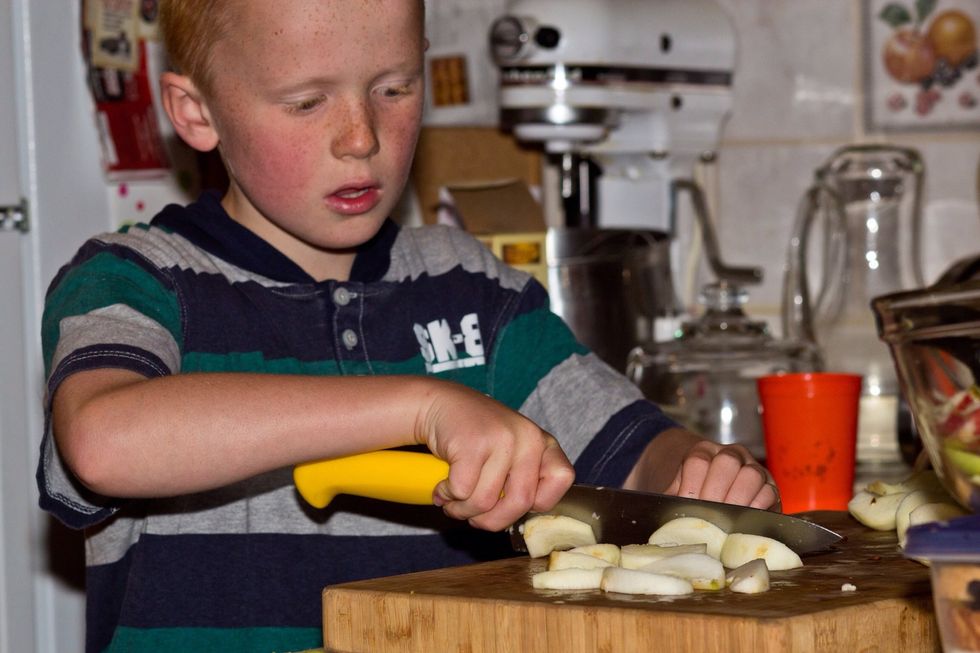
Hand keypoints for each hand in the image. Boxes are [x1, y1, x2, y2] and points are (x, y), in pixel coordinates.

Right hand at [417, 381, 574, 530]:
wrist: (441, 404)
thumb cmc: (475, 437)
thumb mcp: (511, 452)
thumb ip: (522, 481)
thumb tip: (513, 522)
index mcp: (543, 442)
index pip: (562, 479)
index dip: (536, 500)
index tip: (510, 500)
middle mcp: (528, 437)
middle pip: (520, 503)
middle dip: (490, 520)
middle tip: (473, 516)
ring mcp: (501, 438)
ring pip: (485, 502)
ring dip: (462, 510)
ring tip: (453, 500)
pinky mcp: (472, 443)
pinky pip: (461, 491)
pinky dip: (446, 496)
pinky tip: (443, 487)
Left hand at [665, 439, 779, 510]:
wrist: (715, 495)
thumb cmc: (694, 495)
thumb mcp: (679, 493)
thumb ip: (671, 501)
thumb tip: (666, 522)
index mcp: (703, 451)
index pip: (698, 460)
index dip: (692, 485)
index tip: (688, 504)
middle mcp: (731, 454)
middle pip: (727, 462)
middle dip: (716, 491)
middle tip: (709, 513)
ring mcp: (753, 468)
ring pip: (751, 475)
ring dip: (738, 499)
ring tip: (726, 519)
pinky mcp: (770, 487)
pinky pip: (768, 492)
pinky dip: (757, 507)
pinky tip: (744, 520)